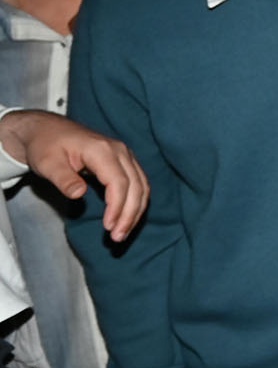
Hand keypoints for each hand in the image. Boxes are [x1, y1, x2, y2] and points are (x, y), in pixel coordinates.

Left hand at [0, 108, 148, 241]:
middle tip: (117, 237)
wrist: (47, 130)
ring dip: (135, 210)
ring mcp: (124, 155)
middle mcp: (120, 151)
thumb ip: (64, 179)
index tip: (108, 227)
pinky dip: (136, 202)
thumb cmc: (45, 146)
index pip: (119, 182)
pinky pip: (138, 183)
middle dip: (130, 214)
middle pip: (136, 186)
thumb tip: (79, 194)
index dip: (117, 207)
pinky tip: (126, 216)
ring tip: (122, 232)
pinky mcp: (124, 161)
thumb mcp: (47, 163)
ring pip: (141, 185)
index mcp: (102, 150)